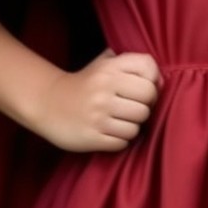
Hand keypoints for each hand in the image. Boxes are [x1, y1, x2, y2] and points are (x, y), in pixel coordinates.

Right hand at [35, 48, 161, 152]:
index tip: (144, 88)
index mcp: (109, 68)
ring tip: (120, 121)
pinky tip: (110, 132)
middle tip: (134, 108)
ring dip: (132, 126)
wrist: (47, 103)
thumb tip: (160, 80)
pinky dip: (120, 140)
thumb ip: (130, 64)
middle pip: (148, 100)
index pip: (149, 69)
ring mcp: (98, 114)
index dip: (153, 81)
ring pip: (137, 125)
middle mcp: (104, 88)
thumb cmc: (85, 84)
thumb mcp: (103, 64)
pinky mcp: (92, 136)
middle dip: (145, 107)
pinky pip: (123, 142)